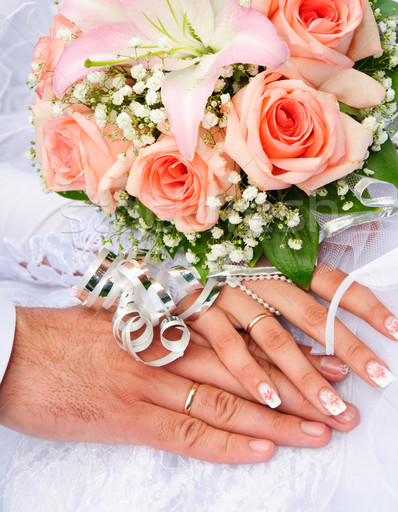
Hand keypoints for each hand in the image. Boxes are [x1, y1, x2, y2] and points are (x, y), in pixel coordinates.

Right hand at [0, 304, 357, 463]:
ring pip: (230, 399)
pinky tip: (263, 449)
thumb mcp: (120, 316)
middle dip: (299, 382)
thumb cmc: (67, 334)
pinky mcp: (132, 416)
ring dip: (279, 417)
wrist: (19, 353)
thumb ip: (162, 323)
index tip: (324, 355)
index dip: (286, 347)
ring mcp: (152, 380)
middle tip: (342, 393)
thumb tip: (193, 329)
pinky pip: (190, 430)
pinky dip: (230, 442)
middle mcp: (169, 345)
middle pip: (247, 366)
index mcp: (169, 317)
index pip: (241, 334)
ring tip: (321, 428)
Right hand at [182, 267, 395, 415]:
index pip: (332, 282)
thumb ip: (296, 325)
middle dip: (348, 347)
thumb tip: (339, 364)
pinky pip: (229, 346)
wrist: (169, 275)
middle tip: (379, 377)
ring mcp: (231, 294)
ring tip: (332, 405)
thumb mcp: (264, 295)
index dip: (365, 304)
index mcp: (281, 267)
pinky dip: (250, 373)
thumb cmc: (226, 288)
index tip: (395, 330)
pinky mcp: (202, 312)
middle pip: (313, 314)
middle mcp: (261, 278)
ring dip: (305, 373)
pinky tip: (271, 399)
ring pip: (276, 336)